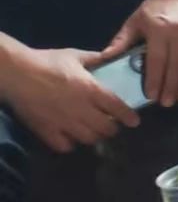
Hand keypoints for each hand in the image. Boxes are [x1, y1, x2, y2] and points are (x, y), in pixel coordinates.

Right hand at [0, 47, 140, 153]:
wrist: (17, 73)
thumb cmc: (47, 61)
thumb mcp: (75, 55)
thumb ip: (95, 59)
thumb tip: (110, 56)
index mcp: (91, 90)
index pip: (116, 107)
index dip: (128, 116)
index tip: (135, 121)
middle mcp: (81, 109)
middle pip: (105, 127)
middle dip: (112, 128)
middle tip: (113, 125)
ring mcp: (63, 123)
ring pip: (88, 139)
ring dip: (95, 136)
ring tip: (95, 131)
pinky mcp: (46, 131)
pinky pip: (64, 146)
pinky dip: (71, 144)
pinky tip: (72, 138)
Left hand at [101, 0, 177, 106]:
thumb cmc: (157, 4)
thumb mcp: (136, 19)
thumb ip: (122, 39)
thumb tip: (104, 57)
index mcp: (158, 31)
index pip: (156, 62)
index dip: (154, 80)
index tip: (151, 97)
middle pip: (174, 65)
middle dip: (170, 87)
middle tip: (167, 103)